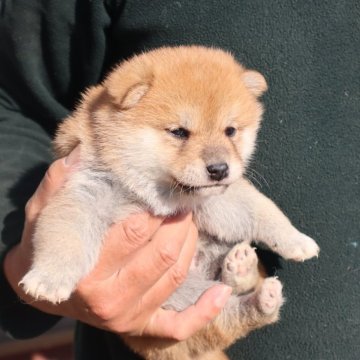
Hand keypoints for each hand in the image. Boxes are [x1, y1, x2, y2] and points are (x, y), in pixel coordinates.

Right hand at [4, 148, 231, 339]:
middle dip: (179, 223)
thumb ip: (58, 184)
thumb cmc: (45, 248)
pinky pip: (178, 325)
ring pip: (175, 276)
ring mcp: (127, 317)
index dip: (155, 208)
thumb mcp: (41, 214)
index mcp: (86, 271)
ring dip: (191, 244)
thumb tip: (83, 152)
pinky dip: (203, 310)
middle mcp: (108, 300)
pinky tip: (220, 292)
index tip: (164, 192)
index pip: (134, 232)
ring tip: (189, 222)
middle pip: (163, 254)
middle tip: (181, 205)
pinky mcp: (139, 327)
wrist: (43, 290)